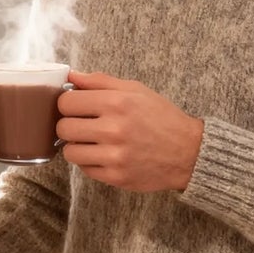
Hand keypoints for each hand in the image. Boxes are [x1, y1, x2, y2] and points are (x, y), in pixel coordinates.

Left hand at [56, 70, 203, 191]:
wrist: (189, 152)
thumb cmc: (161, 118)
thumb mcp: (135, 90)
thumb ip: (100, 81)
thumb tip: (70, 75)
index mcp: (116, 102)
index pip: (66, 102)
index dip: (68, 104)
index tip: (76, 107)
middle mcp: (114, 129)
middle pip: (63, 127)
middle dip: (69, 125)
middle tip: (82, 125)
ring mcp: (115, 156)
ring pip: (70, 152)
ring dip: (77, 146)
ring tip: (92, 142)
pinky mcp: (117, 177)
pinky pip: (85, 169)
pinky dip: (90, 162)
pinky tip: (104, 155)